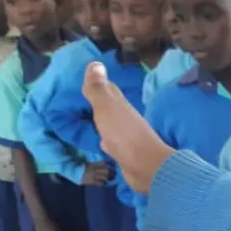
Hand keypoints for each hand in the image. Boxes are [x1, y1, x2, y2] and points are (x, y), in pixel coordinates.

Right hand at [82, 62, 172, 194]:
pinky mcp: (126, 153)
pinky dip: (106, 139)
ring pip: (111, 124)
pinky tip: (102, 142)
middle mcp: (125, 118)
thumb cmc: (124, 135)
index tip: (88, 77)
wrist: (146, 167)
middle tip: (85, 97)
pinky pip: (112, 142)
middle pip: (111, 106)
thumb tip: (96, 63)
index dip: (99, 83)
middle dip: (99, 101)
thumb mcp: (107, 108)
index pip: (109, 89)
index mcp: (120, 105)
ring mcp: (126, 137)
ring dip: (102, 120)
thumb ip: (99, 89)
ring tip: (89, 117)